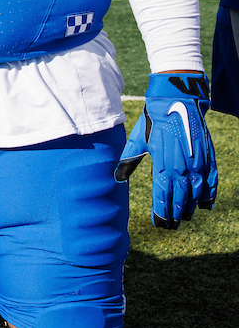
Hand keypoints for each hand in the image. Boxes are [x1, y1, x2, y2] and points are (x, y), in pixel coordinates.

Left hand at [114, 72, 217, 228]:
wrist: (176, 101)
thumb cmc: (153, 121)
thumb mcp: (138, 140)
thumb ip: (128, 161)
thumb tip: (116, 178)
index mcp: (162, 164)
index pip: (162, 196)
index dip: (161, 211)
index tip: (159, 223)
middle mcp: (181, 168)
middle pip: (180, 199)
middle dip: (175, 214)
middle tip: (171, 225)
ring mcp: (197, 164)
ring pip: (196, 193)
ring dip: (190, 207)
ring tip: (184, 217)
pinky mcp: (208, 158)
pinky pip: (211, 182)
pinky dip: (209, 195)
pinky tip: (205, 205)